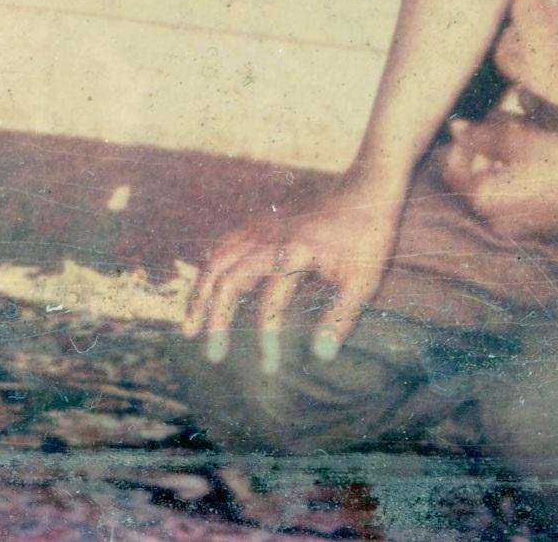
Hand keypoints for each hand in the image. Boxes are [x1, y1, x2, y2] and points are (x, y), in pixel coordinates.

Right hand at [183, 176, 402, 372]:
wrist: (367, 190)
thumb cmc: (367, 238)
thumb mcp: (364, 281)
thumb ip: (340, 318)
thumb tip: (321, 357)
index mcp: (294, 252)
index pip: (268, 302)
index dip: (265, 337)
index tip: (268, 367)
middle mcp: (271, 238)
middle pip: (226, 277)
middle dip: (213, 317)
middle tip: (211, 354)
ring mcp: (263, 227)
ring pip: (217, 258)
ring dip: (200, 292)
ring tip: (190, 324)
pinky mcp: (263, 223)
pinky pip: (225, 244)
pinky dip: (210, 268)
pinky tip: (205, 285)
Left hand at [439, 114, 557, 238]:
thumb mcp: (521, 138)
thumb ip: (482, 134)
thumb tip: (456, 128)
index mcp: (484, 199)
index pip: (450, 166)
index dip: (463, 140)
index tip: (481, 122)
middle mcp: (494, 221)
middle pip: (472, 176)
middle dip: (484, 148)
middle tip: (508, 125)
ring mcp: (516, 227)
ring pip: (493, 185)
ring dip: (501, 159)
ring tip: (527, 137)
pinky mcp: (536, 226)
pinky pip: (513, 198)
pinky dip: (518, 176)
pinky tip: (540, 158)